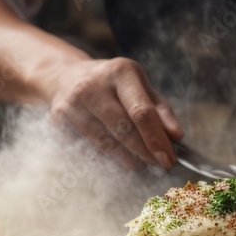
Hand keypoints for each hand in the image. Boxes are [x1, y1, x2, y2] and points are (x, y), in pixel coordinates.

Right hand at [49, 57, 183, 168]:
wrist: (66, 76)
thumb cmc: (113, 84)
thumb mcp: (140, 87)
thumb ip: (161, 110)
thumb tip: (176, 136)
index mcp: (120, 72)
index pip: (141, 112)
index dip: (157, 139)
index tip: (169, 158)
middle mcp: (93, 85)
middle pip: (124, 130)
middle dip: (145, 152)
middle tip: (159, 164)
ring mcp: (72, 103)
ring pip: (106, 144)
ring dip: (128, 159)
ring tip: (140, 162)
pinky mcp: (58, 120)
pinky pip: (89, 149)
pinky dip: (107, 157)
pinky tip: (117, 154)